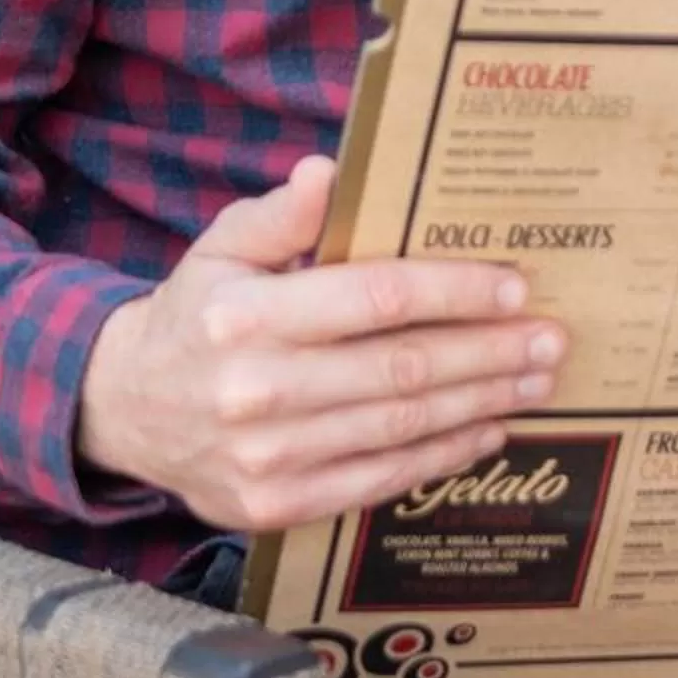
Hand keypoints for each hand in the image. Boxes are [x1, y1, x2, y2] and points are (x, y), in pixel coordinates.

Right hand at [76, 158, 563, 533]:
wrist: (125, 409)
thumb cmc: (198, 313)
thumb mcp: (223, 248)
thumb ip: (281, 214)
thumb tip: (328, 171)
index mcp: (244, 317)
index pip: (376, 299)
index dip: (455, 292)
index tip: (517, 286)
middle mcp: (253, 391)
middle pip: (400, 370)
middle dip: (489, 353)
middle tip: (552, 339)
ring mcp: (263, 458)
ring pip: (399, 428)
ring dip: (481, 403)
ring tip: (537, 380)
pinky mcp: (272, 507)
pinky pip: (377, 480)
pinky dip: (441, 456)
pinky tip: (487, 429)